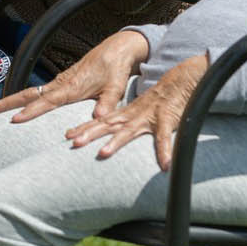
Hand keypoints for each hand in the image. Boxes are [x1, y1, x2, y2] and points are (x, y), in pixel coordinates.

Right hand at [0, 29, 148, 122]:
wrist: (115, 49)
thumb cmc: (115, 69)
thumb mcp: (115, 87)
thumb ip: (107, 103)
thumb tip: (99, 117)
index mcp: (71, 87)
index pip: (46, 102)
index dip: (30, 111)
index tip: (15, 119)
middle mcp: (60, 84)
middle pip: (27, 94)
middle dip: (7, 104)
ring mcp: (58, 82)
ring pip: (29, 93)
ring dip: (10, 102)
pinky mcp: (60, 82)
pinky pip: (36, 92)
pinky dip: (22, 99)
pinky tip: (14, 106)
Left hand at [63, 52, 209, 167]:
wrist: (179, 81)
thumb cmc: (159, 101)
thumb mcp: (138, 112)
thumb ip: (125, 123)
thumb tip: (110, 135)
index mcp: (125, 114)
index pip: (100, 121)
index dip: (84, 127)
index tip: (67, 135)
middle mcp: (132, 115)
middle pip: (107, 125)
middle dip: (90, 133)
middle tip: (73, 143)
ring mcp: (148, 117)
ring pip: (129, 131)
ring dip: (116, 142)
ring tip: (102, 154)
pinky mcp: (165, 120)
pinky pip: (164, 137)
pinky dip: (164, 150)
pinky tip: (165, 164)